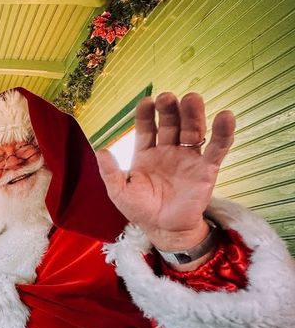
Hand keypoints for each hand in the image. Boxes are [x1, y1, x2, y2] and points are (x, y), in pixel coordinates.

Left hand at [97, 92, 234, 251]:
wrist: (163, 230)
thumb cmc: (140, 210)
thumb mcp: (119, 192)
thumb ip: (110, 172)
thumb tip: (101, 150)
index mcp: (146, 153)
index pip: (146, 127)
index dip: (146, 114)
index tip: (146, 102)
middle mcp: (168, 151)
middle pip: (171, 123)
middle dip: (169, 110)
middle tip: (168, 97)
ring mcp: (188, 158)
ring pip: (192, 130)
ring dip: (193, 114)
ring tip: (192, 99)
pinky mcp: (206, 169)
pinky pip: (217, 148)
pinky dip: (223, 133)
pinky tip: (226, 116)